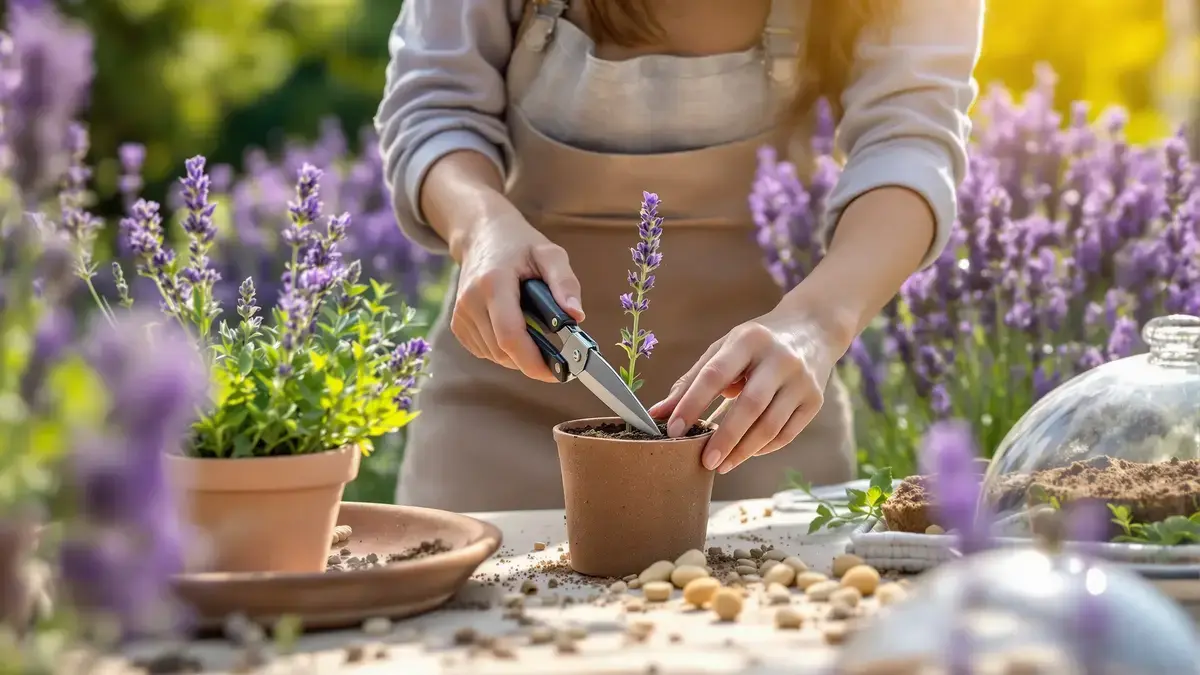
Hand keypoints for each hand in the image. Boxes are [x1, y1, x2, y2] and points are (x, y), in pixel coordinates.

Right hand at [452, 209, 584, 381]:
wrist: (481, 235)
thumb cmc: (520, 245)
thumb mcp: (550, 254)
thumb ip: (565, 283)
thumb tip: (577, 316)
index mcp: (493, 283)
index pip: (510, 336)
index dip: (534, 362)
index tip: (557, 373)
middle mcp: (470, 301)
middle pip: (503, 351)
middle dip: (532, 359)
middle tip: (556, 354)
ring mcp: (460, 314)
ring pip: (495, 356)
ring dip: (519, 355)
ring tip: (535, 332)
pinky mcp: (458, 324)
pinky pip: (485, 352)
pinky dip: (504, 350)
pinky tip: (515, 329)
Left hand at [647, 309, 839, 473]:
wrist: (812, 329)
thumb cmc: (756, 344)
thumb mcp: (724, 349)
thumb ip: (692, 381)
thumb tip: (657, 413)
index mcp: (749, 340)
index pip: (715, 374)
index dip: (692, 404)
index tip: (673, 430)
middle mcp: (780, 358)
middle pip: (750, 405)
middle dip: (724, 437)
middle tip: (704, 462)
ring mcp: (801, 381)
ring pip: (771, 425)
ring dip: (743, 450)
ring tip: (721, 465)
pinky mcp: (815, 400)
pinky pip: (787, 433)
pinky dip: (763, 448)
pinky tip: (745, 453)